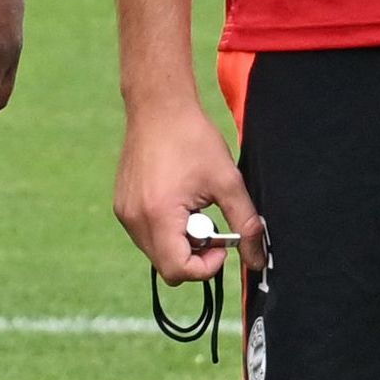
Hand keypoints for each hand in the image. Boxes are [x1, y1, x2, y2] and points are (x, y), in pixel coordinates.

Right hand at [113, 92, 256, 284]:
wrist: (158, 109)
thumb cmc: (192, 139)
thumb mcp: (228, 182)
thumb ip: (246, 224)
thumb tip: (257, 259)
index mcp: (158, 215)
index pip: (178, 270)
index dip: (206, 267)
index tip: (222, 245)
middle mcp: (134, 219)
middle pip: (166, 265)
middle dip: (194, 254)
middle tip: (210, 223)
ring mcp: (124, 213)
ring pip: (155, 252)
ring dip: (180, 242)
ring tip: (193, 209)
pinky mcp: (122, 206)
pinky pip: (146, 235)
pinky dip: (166, 229)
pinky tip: (178, 201)